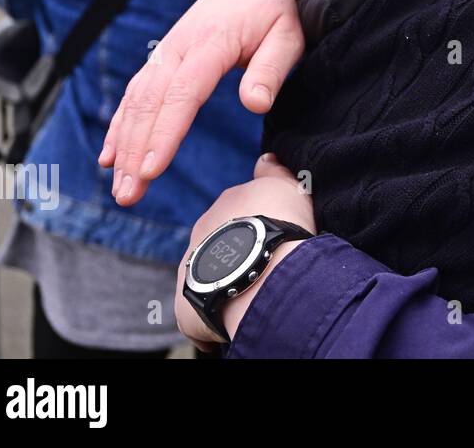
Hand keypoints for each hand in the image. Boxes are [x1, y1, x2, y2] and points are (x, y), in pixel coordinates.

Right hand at [100, 0, 302, 205]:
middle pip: (150, 102)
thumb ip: (271, 70)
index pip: (182, 94)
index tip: (151, 171)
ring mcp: (170, 47)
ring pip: (137, 99)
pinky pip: (138, 90)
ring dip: (124, 144)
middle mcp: (180, 44)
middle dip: (135, 151)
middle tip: (128, 196)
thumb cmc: (284, 7)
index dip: (165, 134)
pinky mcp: (168, 52)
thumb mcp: (289, 35)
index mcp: (210, 41)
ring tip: (119, 187)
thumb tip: (253, 104)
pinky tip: (110, 155)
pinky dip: (123, 123)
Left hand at [176, 155, 315, 350]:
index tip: (269, 235)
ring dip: (226, 281)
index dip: (254, 223)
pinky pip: (200, 312)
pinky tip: (237, 316)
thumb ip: (274, 171)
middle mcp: (202, 232)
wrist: (262, 266)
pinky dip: (215, 316)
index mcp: (226, 205)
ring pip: (208, 274)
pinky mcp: (186, 303)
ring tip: (253, 293)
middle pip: (219, 242)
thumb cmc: (281, 224)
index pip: (237, 211)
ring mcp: (191, 267)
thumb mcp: (287, 185)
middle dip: (236, 252)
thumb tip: (266, 158)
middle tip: (264, 265)